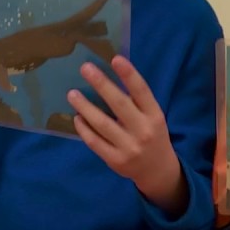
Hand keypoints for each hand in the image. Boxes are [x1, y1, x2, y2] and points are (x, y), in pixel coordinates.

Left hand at [68, 56, 184, 213]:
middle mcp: (143, 130)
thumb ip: (136, 102)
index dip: (129, 75)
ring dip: (85, 107)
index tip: (115, 58)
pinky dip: (84, 129)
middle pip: (120, 105)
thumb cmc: (152, 134)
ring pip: (103, 124)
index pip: (142, 92)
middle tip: (85, 68)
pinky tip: (77, 117)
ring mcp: (128, 147)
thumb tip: (108, 76)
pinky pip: (95, 142)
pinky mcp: (115, 160)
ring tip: (72, 94)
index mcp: (155, 116)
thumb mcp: (152, 117)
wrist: (157, 170)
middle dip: (101, 84)